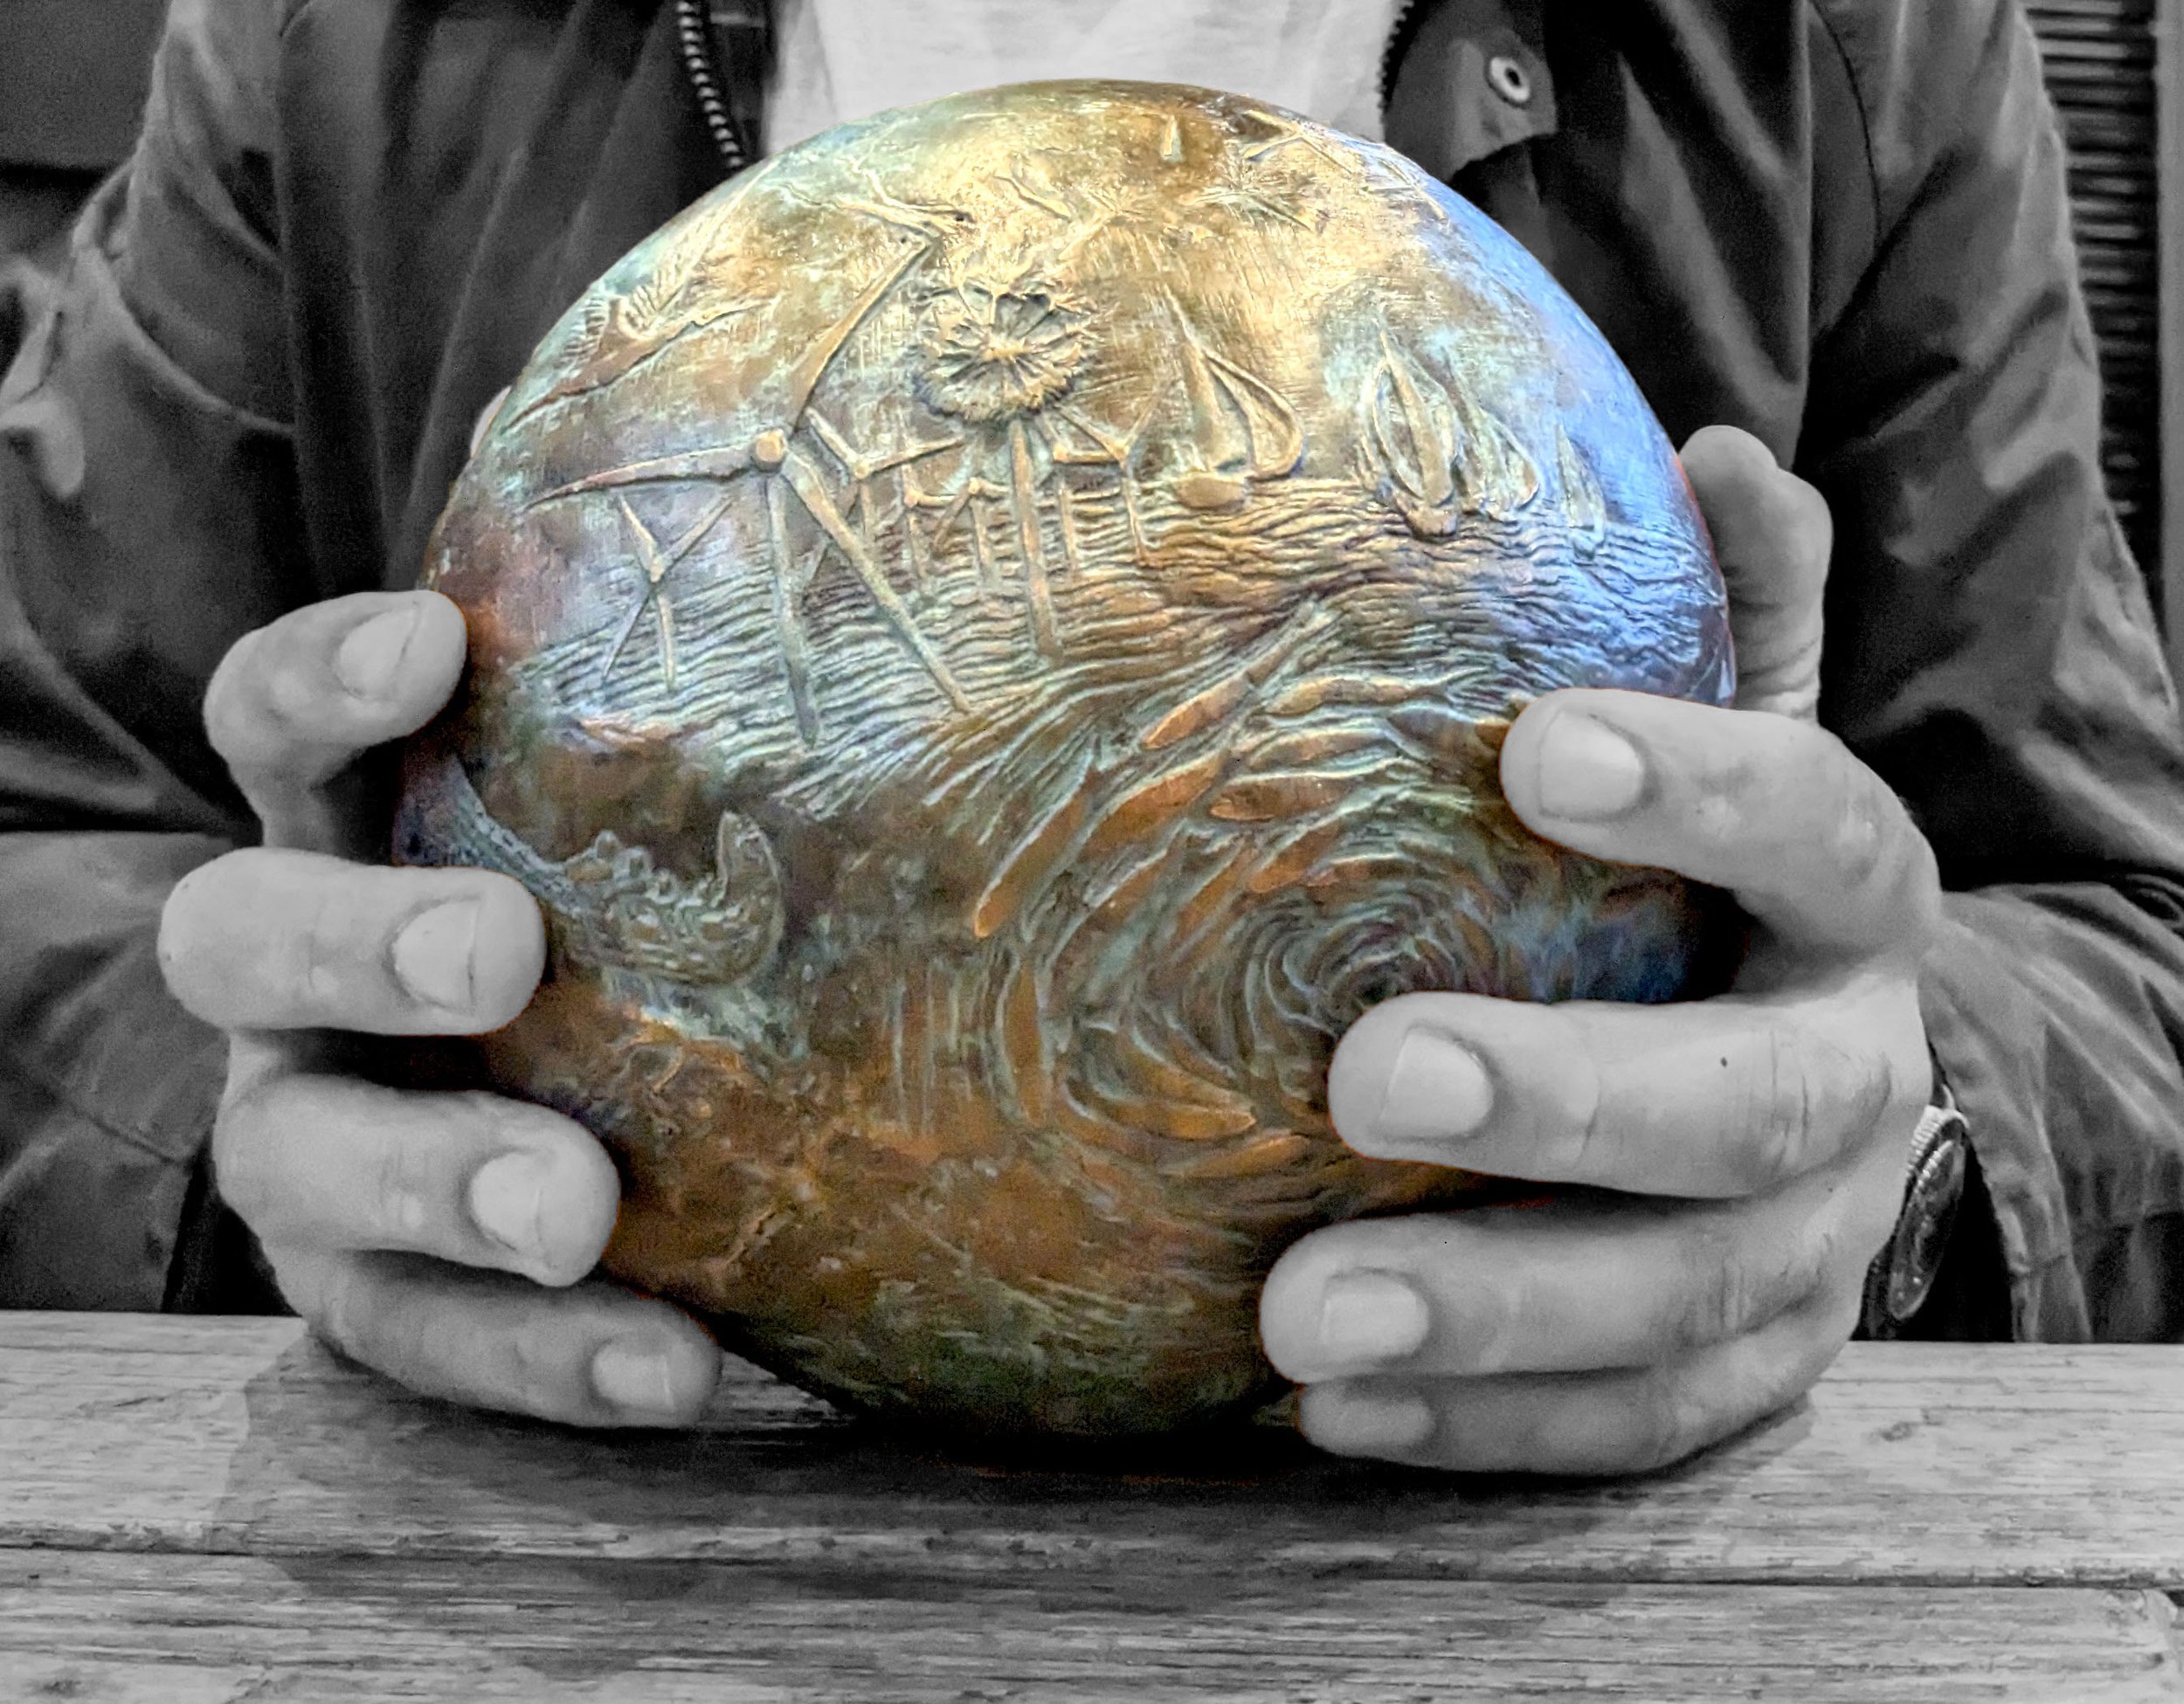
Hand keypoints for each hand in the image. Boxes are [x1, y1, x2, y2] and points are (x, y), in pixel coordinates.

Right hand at [158, 591, 721, 1424]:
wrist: (597, 1104)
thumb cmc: (644, 904)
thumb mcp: (647, 808)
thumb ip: (714, 714)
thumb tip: (934, 539)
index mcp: (349, 826)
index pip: (282, 722)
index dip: (325, 682)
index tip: (426, 646)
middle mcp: (299, 982)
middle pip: (240, 937)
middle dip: (353, 940)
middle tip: (495, 952)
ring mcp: (317, 1140)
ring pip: (289, 1164)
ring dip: (427, 1181)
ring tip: (570, 1213)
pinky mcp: (370, 1289)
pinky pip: (416, 1339)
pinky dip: (537, 1358)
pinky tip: (681, 1369)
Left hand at [1260, 427, 1937, 1473]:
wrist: (1815, 1093)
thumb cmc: (1710, 897)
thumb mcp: (1730, 748)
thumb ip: (1726, 620)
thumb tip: (1714, 451)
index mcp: (1851, 906)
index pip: (1816, 827)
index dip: (1701, 787)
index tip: (1535, 752)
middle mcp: (1853, 1080)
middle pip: (1748, 1108)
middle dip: (1569, 1100)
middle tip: (1370, 1078)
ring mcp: (1814, 1249)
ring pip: (1688, 1301)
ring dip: (1496, 1316)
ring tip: (1299, 1319)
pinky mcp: (1750, 1371)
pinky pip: (1639, 1426)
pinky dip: (1492, 1428)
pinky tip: (1335, 1415)